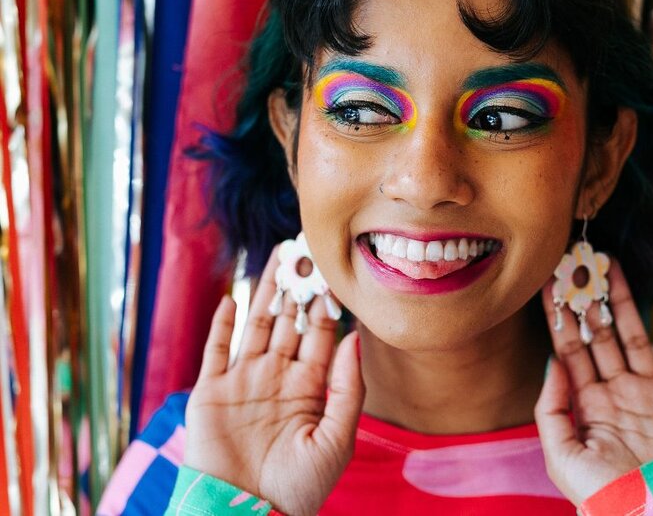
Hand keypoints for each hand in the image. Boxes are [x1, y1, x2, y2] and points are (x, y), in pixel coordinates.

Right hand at [184, 247, 364, 515]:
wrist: (248, 513)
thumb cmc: (299, 486)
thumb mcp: (336, 439)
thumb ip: (348, 388)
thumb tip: (354, 337)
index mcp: (308, 388)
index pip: (320, 336)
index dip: (325, 305)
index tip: (332, 273)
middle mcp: (276, 377)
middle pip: (288, 322)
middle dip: (297, 288)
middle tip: (304, 250)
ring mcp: (243, 381)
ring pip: (256, 326)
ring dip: (265, 293)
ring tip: (276, 258)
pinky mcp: (211, 391)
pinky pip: (216, 350)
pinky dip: (223, 323)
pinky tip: (233, 297)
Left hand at [534, 261, 652, 504]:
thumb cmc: (605, 496)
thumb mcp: (562, 455)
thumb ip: (552, 407)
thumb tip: (553, 362)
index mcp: (588, 405)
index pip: (569, 350)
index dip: (559, 317)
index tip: (549, 283)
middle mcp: (618, 393)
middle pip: (600, 335)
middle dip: (590, 300)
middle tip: (580, 262)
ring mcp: (652, 396)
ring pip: (635, 338)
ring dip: (625, 304)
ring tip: (613, 268)